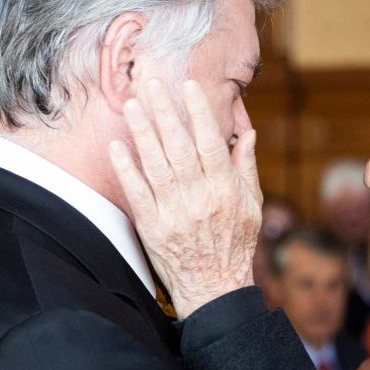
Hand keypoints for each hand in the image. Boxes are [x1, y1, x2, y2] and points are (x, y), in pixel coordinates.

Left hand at [109, 78, 261, 316]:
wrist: (215, 289)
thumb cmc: (235, 245)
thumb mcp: (252, 206)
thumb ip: (246, 167)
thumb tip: (247, 133)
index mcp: (225, 189)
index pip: (210, 142)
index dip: (199, 112)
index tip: (188, 85)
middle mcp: (199, 198)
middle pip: (179, 146)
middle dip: (164, 110)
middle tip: (151, 80)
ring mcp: (174, 213)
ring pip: (156, 164)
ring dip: (142, 131)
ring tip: (132, 103)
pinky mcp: (153, 228)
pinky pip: (137, 193)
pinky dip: (127, 169)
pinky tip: (118, 146)